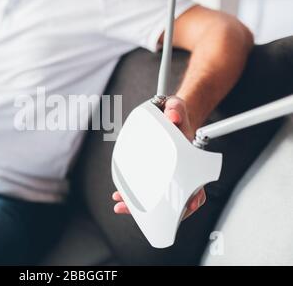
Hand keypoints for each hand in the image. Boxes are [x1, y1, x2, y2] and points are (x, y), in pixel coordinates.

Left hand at [112, 96, 206, 219]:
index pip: (197, 182)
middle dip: (159, 208)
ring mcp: (166, 174)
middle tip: (136, 209)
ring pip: (157, 196)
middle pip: (175, 197)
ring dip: (140, 205)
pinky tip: (121, 197)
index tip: (190, 204)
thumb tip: (172, 116)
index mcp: (190, 158)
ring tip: (121, 204)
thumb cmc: (174, 116)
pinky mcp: (153, 173)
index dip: (194, 196)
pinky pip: (145, 188)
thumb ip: (176, 109)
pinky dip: (134, 195)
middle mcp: (180, 170)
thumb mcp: (176, 107)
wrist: (169, 116)